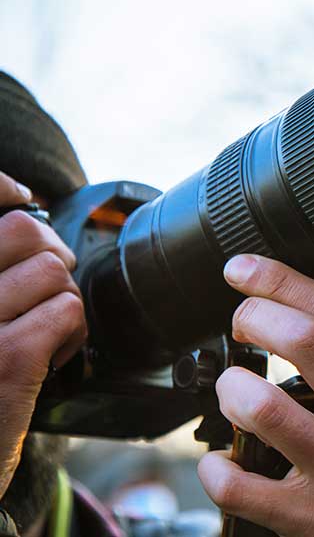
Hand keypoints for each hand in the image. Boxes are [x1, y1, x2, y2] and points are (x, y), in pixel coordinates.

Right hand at [0, 172, 85, 498]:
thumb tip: (23, 209)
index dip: (4, 190)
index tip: (21, 198)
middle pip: (24, 230)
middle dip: (50, 253)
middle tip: (46, 286)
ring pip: (53, 271)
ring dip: (61, 300)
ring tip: (43, 331)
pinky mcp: (6, 357)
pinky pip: (69, 309)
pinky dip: (73, 331)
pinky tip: (54, 355)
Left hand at [198, 255, 313, 536]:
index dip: (279, 280)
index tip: (242, 269)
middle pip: (304, 342)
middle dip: (253, 318)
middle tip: (241, 323)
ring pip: (263, 409)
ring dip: (231, 389)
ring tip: (234, 390)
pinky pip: (239, 486)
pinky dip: (215, 468)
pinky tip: (224, 459)